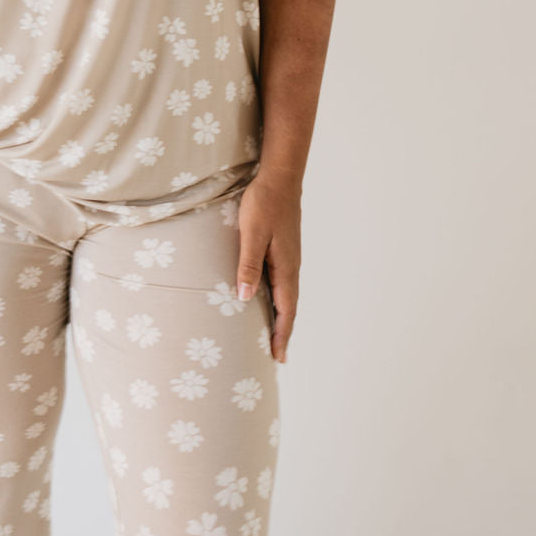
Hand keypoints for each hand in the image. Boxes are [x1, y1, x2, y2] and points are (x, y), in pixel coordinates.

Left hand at [234, 173, 301, 363]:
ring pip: (286, 295)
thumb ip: (248, 264)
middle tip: (277, 356)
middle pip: (288, 307)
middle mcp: (291, 266)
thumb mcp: (252, 233)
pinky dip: (278, 299)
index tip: (278, 358)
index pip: (285, 310)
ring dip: (281, 316)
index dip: (281, 335)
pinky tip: (267, 298)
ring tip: (273, 334)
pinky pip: (281, 282)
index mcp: (285, 267)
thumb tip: (244, 298)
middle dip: (283, 332)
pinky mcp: (283, 249)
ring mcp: (288, 257)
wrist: (280, 178)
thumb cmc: (264, 203)